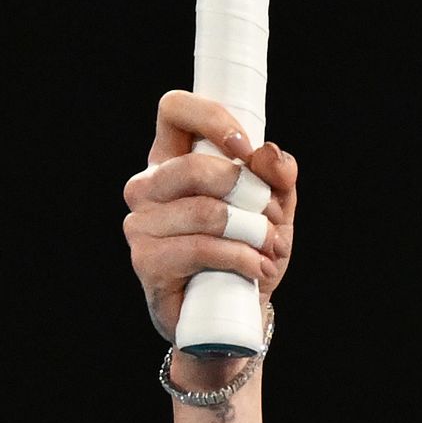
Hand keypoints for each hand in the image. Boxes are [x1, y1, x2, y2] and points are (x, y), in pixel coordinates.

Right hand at [123, 91, 298, 343]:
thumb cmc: (250, 250)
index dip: (211, 118)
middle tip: (272, 216)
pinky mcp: (146, 261)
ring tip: (272, 250)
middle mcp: (147, 187)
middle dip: (250, 192)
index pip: (174, 110)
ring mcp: (141, 224)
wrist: (235, 313)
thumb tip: (268, 152)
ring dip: (255, 232)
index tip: (245, 146)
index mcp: (172, 160)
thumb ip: (278, 177)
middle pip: (196, 167)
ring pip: (207, 212)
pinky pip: (203, 248)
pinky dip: (244, 258)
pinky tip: (259, 270)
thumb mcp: (274, 209)